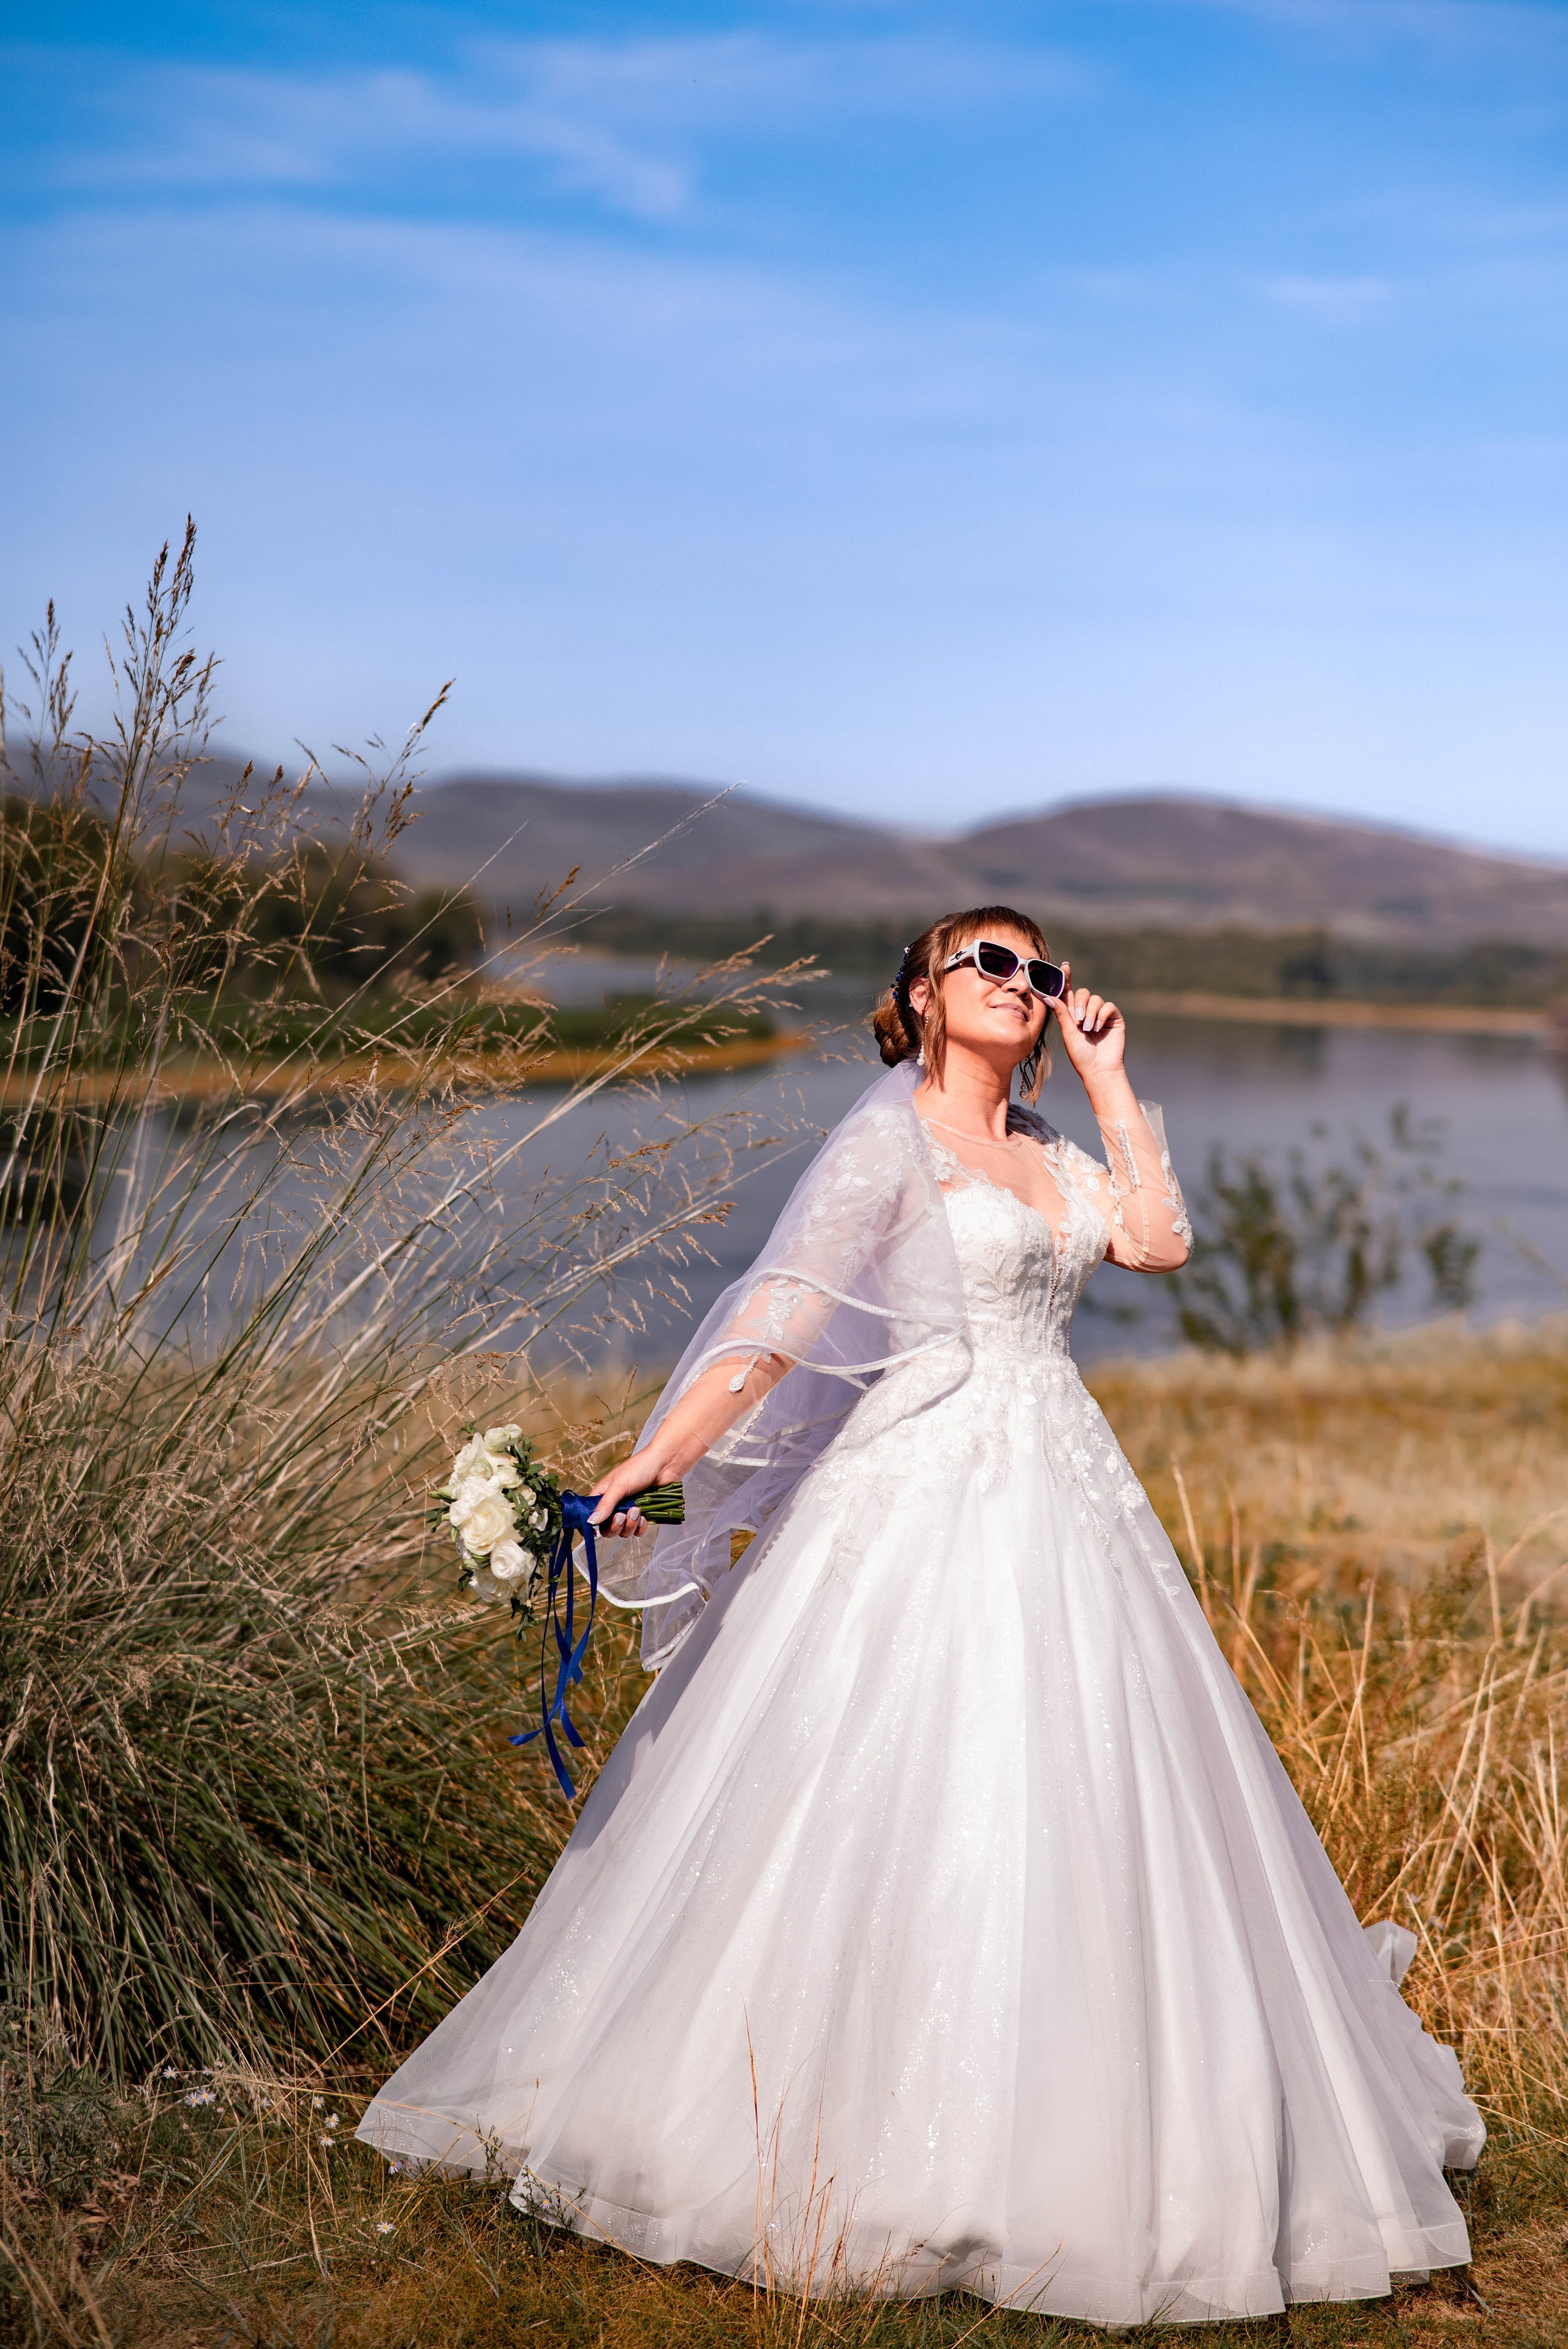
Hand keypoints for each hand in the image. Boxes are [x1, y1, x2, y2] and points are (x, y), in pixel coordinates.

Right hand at [587, 1446, 666, 1538]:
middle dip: (614, 1526)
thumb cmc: (639, 1468)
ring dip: (630, 1525)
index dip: (590, 1525)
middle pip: (607, 1528)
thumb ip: (605, 1504)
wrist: (665, 1465)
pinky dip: (640, 1527)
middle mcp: (615, 1505)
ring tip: (637, 1510)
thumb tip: (591, 1521)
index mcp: (603, 1495)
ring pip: (623, 1531)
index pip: (590, 1514)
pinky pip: (638, 1531)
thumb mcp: (619, 1485)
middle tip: (621, 1516)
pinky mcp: (643, 1515)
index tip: (593, 1532)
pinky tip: (644, 1517)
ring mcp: (629, 1511)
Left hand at [1048, 963, 1127, 1084]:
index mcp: (1072, 1015)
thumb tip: (1048, 995)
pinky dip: (1102, 1015)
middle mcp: (1086, 1012)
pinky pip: (1108, 1006)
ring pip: (1095, 999)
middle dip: (1079, 1004)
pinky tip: (1098, 1028)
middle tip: (1078, 1021)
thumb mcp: (1067, 1032)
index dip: (1066, 979)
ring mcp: (1101, 1015)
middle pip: (1082, 993)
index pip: (1068, 992)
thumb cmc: (1081, 1055)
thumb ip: (1061, 1012)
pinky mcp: (1113, 1018)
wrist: (1098, 1069)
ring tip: (1088, 1029)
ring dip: (1090, 1013)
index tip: (1064, 965)